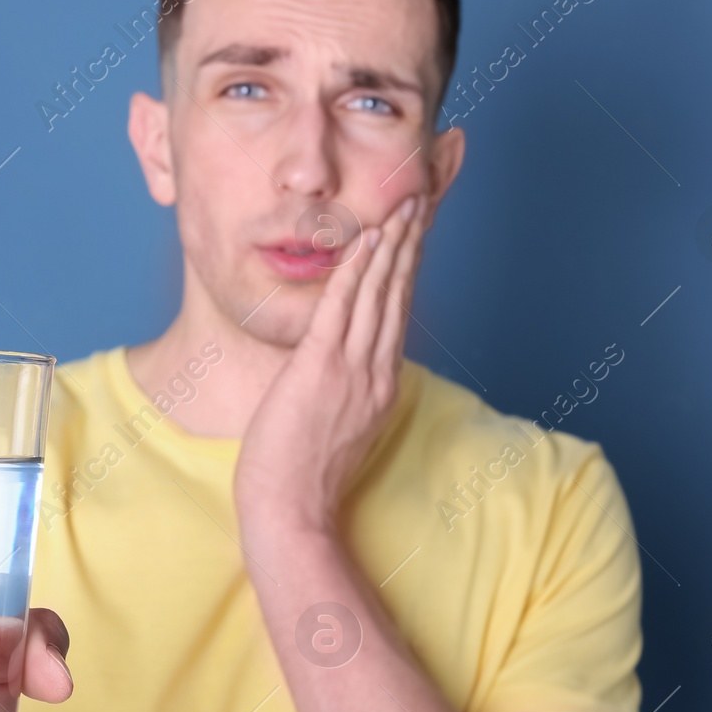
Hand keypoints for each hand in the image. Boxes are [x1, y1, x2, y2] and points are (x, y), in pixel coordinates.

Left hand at [233, 191, 430, 536]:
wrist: (291, 510)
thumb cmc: (302, 478)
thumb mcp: (338, 427)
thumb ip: (346, 392)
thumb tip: (341, 371)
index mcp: (381, 386)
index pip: (398, 314)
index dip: (407, 269)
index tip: (414, 233)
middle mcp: (376, 373)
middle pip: (398, 296)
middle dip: (409, 244)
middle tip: (420, 201)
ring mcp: (352, 371)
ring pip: (378, 295)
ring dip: (390, 245)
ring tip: (402, 205)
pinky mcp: (321, 370)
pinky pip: (342, 308)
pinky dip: (356, 270)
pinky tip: (365, 240)